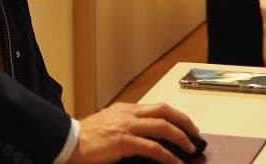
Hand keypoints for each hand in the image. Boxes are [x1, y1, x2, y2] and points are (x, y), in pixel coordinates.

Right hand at [67, 101, 200, 163]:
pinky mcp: (124, 141)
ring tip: (190, 149)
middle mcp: (128, 113)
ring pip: (162, 126)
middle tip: (195, 133)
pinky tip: (176, 163)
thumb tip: (146, 138)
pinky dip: (169, 156)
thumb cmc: (87, 138)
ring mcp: (126, 126)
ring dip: (181, 138)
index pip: (156, 107)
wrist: (70, 142)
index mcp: (125, 109)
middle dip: (183, 121)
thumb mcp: (109, 125)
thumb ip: (127, 126)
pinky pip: (154, 148)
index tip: (186, 125)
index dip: (174, 115)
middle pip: (163, 110)